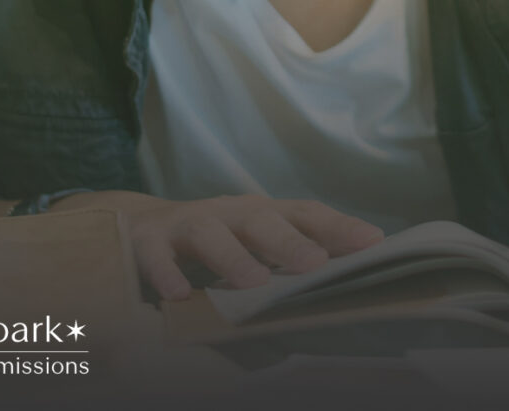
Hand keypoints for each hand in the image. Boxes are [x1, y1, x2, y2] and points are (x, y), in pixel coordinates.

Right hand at [55, 191, 384, 300]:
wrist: (136, 226)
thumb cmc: (213, 241)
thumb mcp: (253, 242)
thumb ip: (290, 257)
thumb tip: (345, 282)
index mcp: (261, 214)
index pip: (305, 214)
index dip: (338, 227)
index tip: (373, 243)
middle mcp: (228, 213)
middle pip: (262, 221)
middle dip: (290, 242)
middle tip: (316, 265)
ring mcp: (186, 224)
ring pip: (211, 234)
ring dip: (233, 257)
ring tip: (254, 283)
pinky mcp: (146, 241)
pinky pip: (155, 256)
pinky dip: (165, 273)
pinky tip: (178, 295)